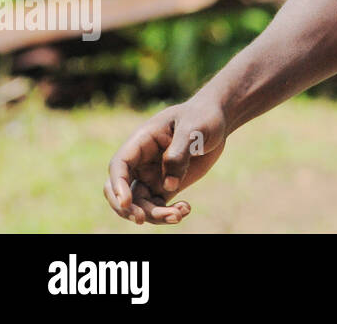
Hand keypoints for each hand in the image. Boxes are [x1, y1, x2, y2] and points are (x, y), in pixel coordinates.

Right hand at [104, 97, 227, 224]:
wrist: (218, 120)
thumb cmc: (203, 117)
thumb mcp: (193, 129)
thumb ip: (178, 154)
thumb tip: (168, 185)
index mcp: (142, 141)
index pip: (119, 165)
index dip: (117, 185)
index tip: (126, 202)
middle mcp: (142, 161)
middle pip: (121, 190)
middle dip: (127, 208)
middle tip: (142, 219)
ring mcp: (152, 175)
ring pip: (141, 203)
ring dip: (154, 215)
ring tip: (178, 215)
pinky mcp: (167, 186)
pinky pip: (159, 206)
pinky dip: (168, 214)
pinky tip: (185, 209)